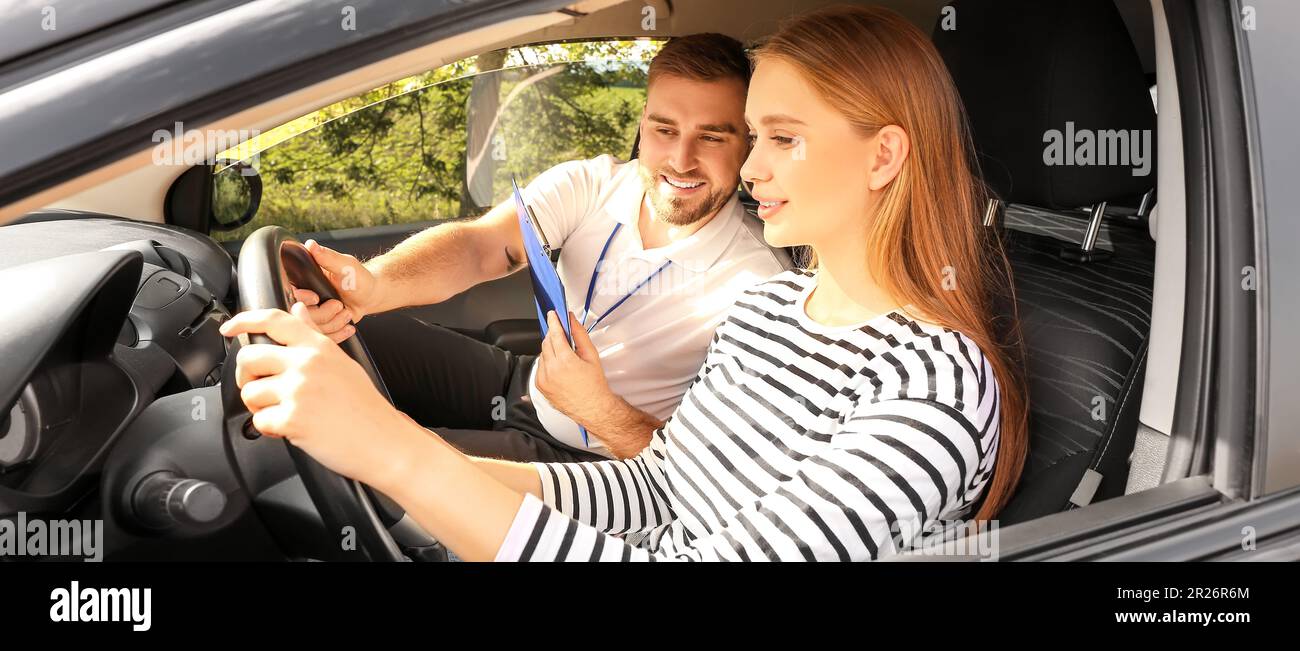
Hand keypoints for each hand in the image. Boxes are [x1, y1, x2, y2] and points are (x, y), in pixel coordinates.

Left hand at [218, 303, 413, 486]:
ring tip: (283, 414)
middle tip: (260, 389)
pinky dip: (270, 430)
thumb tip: (298, 312)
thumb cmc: (365, 407)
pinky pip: (260, 421)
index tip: (229, 328)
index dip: (244, 320)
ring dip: (259, 407)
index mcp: (318, 347)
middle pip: (249, 357)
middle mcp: (307, 363)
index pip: (274, 320)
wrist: (384, 441)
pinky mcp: (292, 418)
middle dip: (247, 376)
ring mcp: (299, 390)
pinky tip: (290, 430)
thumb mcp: (342, 362)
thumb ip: (315, 336)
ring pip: (250, 393)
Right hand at [291, 240, 381, 342]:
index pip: (289, 294)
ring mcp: (312, 315)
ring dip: (333, 322)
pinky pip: (323, 337)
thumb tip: (311, 244)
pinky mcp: (322, 328)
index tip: (316, 297)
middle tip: (339, 304)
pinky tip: (347, 325)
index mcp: (302, 281)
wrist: (370, 294)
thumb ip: (327, 257)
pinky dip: (338, 333)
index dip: (302, 299)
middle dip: (324, 313)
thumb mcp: (345, 265)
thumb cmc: (358, 277)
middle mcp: (304, 300)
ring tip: (345, 311)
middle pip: (300, 315)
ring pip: (312, 328)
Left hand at [534, 310, 613, 425]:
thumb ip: (580, 335)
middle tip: (562, 335)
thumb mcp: (591, 356)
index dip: (553, 321)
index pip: (554, 334)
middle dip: (553, 336)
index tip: (552, 314)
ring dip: (551, 350)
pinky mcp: (540, 386)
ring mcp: (543, 379)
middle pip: (546, 342)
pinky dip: (547, 362)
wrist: (592, 407)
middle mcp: (551, 370)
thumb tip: (572, 320)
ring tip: (565, 357)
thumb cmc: (594, 385)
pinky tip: (559, 368)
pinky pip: (540, 366)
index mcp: (565, 362)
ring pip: (542, 354)